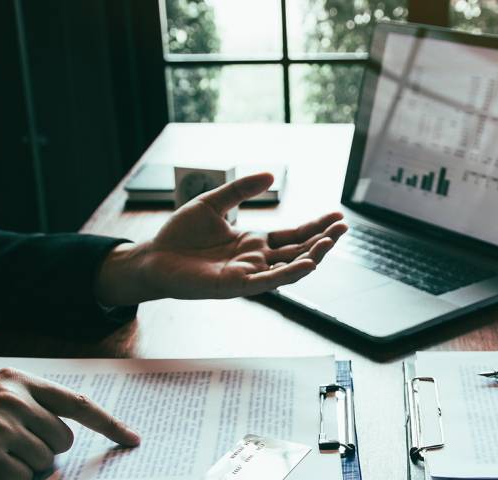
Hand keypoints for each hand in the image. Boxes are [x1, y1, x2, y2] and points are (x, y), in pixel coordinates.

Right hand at [0, 368, 138, 479]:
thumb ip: (25, 402)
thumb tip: (71, 424)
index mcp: (14, 381)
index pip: (76, 402)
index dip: (109, 423)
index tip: (133, 438)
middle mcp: (10, 398)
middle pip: (62, 438)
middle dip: (43, 450)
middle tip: (5, 447)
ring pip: (44, 460)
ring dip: (22, 466)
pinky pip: (21, 477)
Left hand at [95, 172, 347, 304]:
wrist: (153, 258)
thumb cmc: (180, 235)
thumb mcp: (213, 203)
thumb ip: (241, 190)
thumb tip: (271, 175)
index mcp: (253, 243)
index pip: (293, 235)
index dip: (315, 227)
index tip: (337, 217)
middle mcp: (256, 260)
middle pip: (298, 251)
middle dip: (322, 241)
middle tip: (343, 228)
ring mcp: (248, 274)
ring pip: (288, 268)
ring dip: (312, 257)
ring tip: (331, 243)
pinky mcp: (235, 286)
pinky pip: (267, 281)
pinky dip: (288, 275)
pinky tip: (306, 265)